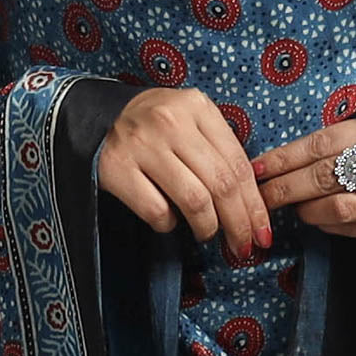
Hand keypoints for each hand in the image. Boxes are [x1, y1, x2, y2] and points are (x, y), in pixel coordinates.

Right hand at [98, 87, 271, 257]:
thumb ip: (219, 149)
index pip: (238, 165)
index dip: (255, 205)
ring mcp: (142, 144)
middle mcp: (171, 122)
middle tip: (243, 247)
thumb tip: (252, 204)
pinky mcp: (115, 168)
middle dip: (239, 224)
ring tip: (207, 233)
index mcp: (197, 108)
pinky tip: (170, 220)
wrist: (93, 117)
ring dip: (207, 227)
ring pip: (194, 201)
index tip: (263, 232)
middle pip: (221, 185)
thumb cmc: (154, 126)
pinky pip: (157, 211)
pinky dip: (169, 225)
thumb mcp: (190, 121)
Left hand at [251, 112, 355, 237]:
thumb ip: (345, 141)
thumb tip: (288, 161)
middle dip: (284, 188)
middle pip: (324, 176)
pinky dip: (331, 226)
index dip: (284, 158)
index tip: (257, 169)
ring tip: (295, 208)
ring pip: (339, 207)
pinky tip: (319, 220)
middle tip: (261, 197)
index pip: (321, 143)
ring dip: (308, 210)